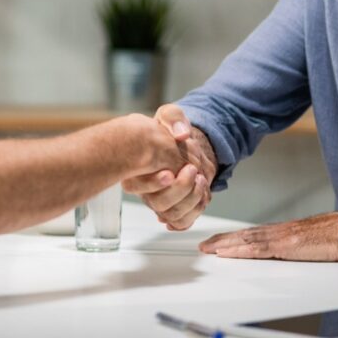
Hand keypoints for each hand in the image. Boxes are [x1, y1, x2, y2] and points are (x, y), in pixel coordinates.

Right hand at [122, 104, 216, 230]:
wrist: (186, 147)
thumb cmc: (171, 132)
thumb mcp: (170, 115)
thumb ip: (174, 118)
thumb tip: (181, 134)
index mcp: (136, 169)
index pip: (134, 185)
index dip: (152, 183)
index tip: (170, 172)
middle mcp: (145, 189)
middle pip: (157, 203)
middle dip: (180, 189)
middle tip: (192, 170)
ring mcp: (159, 201)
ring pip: (172, 214)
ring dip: (191, 199)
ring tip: (201, 180)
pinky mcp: (174, 208)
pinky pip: (182, 222)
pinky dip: (195, 211)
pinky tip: (203, 194)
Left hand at [198, 211, 337, 261]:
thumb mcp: (314, 240)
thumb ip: (299, 245)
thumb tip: (293, 251)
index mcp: (286, 231)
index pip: (254, 233)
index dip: (235, 237)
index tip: (220, 241)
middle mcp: (280, 231)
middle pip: (245, 234)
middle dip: (223, 240)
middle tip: (205, 245)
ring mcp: (282, 237)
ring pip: (246, 240)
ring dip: (225, 245)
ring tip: (209, 249)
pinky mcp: (287, 245)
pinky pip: (257, 248)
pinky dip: (239, 250)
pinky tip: (226, 253)